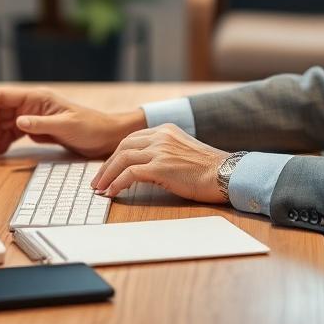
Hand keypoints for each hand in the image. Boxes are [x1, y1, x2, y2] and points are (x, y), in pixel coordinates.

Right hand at [0, 87, 144, 157]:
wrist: (107, 137)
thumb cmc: (92, 127)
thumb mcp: (67, 126)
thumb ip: (41, 124)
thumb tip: (18, 121)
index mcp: (37, 98)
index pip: (1, 97)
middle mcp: (31, 105)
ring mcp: (32, 117)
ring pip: (0, 122)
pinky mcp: (36, 129)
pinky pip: (11, 134)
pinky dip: (0, 142)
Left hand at [90, 123, 230, 203]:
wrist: (226, 173)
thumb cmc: (209, 169)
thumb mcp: (183, 152)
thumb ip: (165, 153)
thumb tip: (146, 169)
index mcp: (166, 130)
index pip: (132, 139)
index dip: (116, 155)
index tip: (108, 169)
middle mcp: (161, 136)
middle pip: (123, 146)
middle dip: (107, 165)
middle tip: (98, 181)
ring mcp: (160, 150)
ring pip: (122, 158)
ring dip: (107, 175)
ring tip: (100, 189)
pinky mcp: (160, 166)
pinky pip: (130, 173)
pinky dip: (117, 184)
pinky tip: (112, 193)